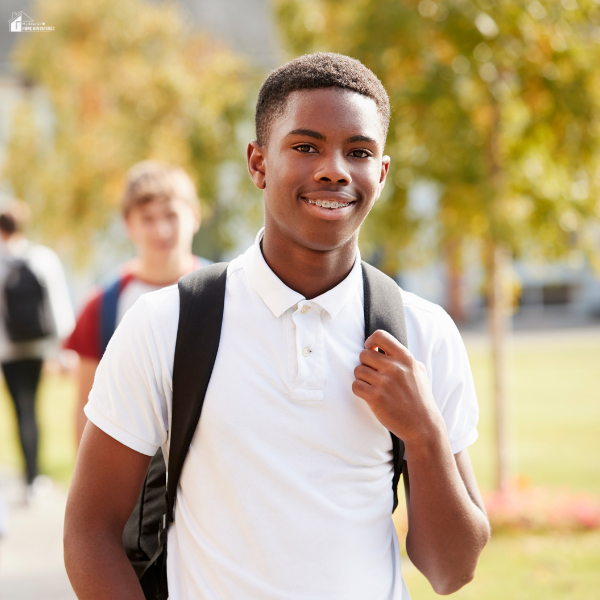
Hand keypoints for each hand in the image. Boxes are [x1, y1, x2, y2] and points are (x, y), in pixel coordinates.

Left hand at [352, 329, 443, 443]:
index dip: (371, 341)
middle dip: (365, 364)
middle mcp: (395, 368)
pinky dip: (359, 390)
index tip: (371, 349)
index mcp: (405, 358)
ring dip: (362, 378)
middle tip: (373, 374)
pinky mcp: (375, 397)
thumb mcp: (418, 371)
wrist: (423, 425)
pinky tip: (369, 394)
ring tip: (373, 386)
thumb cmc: (419, 398)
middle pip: (364, 354)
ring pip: (357, 370)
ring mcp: (384, 382)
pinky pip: (355, 385)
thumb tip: (382, 347)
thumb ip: (402, 357)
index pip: (380, 335)